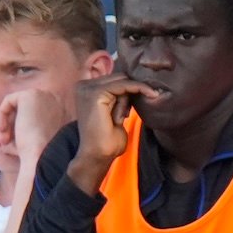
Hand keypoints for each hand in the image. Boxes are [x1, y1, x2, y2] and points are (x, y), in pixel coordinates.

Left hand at [0, 88, 70, 166]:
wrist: (40, 155)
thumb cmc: (35, 154)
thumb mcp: (27, 143)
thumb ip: (16, 136)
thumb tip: (0, 142)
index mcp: (57, 112)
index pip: (31, 114)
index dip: (18, 127)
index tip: (11, 142)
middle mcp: (53, 101)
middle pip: (23, 108)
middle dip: (11, 124)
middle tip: (5, 142)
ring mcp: (43, 96)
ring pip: (15, 105)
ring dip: (6, 122)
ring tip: (5, 140)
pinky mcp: (30, 95)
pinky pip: (8, 100)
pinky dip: (1, 115)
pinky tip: (4, 129)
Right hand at [67, 74, 158, 193]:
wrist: (97, 156)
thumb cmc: (107, 140)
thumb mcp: (116, 112)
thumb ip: (120, 98)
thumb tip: (135, 86)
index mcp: (85, 89)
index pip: (114, 79)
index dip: (130, 87)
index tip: (149, 94)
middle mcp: (83, 85)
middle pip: (118, 77)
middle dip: (130, 92)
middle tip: (126, 115)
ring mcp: (87, 88)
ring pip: (122, 80)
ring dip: (130, 98)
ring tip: (121, 118)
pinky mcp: (95, 93)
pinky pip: (123, 85)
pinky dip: (138, 89)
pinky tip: (149, 96)